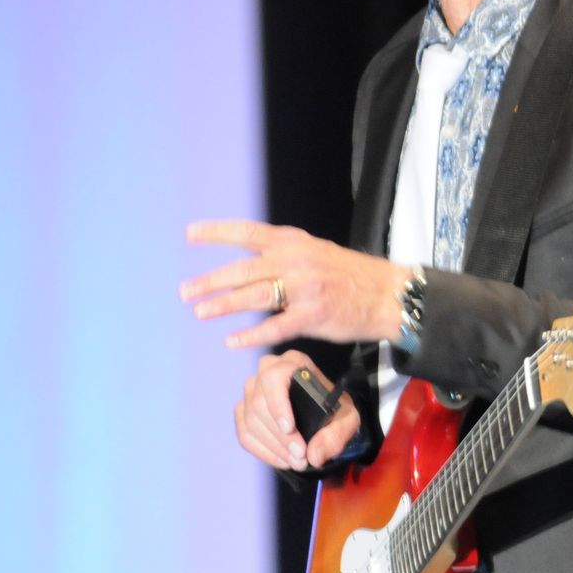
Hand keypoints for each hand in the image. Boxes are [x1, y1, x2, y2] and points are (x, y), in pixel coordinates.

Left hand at [181, 219, 407, 348]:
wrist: (386, 294)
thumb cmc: (350, 275)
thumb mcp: (314, 252)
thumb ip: (282, 257)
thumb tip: (248, 266)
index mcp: (293, 241)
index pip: (246, 232)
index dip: (216, 232)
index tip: (190, 234)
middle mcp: (295, 260)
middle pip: (241, 270)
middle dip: (209, 281)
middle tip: (185, 292)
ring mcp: (304, 288)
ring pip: (253, 297)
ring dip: (223, 305)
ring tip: (200, 311)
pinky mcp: (313, 316)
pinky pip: (275, 327)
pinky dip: (251, 335)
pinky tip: (232, 340)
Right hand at [234, 350, 362, 470]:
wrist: (326, 415)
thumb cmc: (335, 410)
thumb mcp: (347, 420)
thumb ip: (336, 435)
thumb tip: (315, 455)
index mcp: (293, 363)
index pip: (274, 378)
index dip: (278, 404)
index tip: (289, 429)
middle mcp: (267, 371)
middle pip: (259, 404)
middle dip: (280, 436)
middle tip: (300, 456)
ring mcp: (251, 391)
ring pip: (250, 421)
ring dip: (273, 447)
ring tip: (296, 462)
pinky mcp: (243, 411)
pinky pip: (244, 434)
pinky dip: (263, 452)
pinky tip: (282, 460)